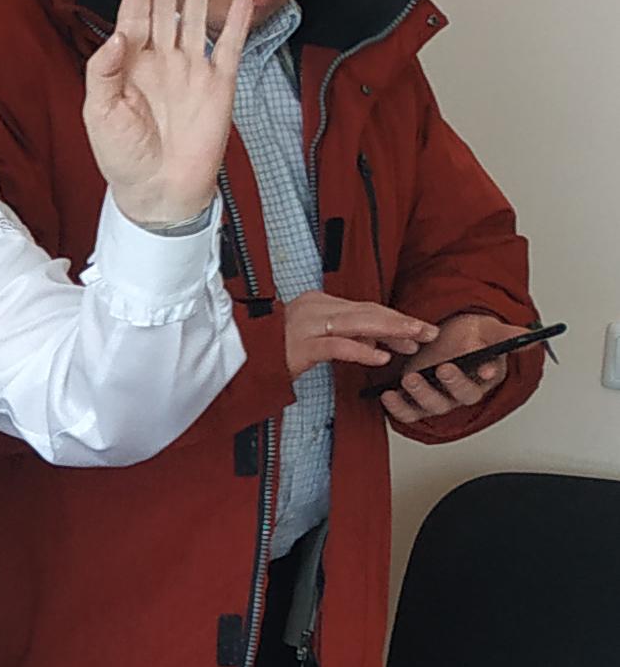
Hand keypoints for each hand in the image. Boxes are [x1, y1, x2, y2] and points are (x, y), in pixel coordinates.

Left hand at [83, 0, 252, 233]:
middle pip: (164, 8)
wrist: (159, 193)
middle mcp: (161, 62)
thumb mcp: (101, 116)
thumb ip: (104, 74)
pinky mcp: (218, 86)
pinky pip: (228, 47)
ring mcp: (191, 71)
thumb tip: (117, 35)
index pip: (134, 16)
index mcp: (130, 66)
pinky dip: (236, 24)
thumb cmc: (123, 159)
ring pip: (196, 19)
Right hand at [283, 291, 437, 379]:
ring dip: (391, 332)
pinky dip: (362, 351)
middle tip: (428, 331)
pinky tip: (381, 358)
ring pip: (359, 324)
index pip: (365, 308)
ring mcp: (307, 325)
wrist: (239, 364)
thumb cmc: (273, 354)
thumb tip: (376, 341)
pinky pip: (339, 347)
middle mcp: (314, 307)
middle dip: (401, 322)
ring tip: (415, 340)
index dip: (394, 318)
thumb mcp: (312, 339)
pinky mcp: (301, 346)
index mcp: (318, 302)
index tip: (417, 330)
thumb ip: (343, 336)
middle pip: (367, 311)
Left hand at [380, 309, 528, 432]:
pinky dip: (397, 406)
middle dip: (454, 383)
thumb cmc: (469, 335)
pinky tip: (388, 394)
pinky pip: (408, 411)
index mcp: (487, 375)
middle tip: (444, 368)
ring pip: (434, 405)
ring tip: (411, 378)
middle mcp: (464, 392)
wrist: (444, 335)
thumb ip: (509, 336)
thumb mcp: (489, 330)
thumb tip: (534, 340)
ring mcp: (441, 399)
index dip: (489, 375)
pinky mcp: (418, 403)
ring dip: (422, 394)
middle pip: (462, 396)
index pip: (491, 379)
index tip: (487, 370)